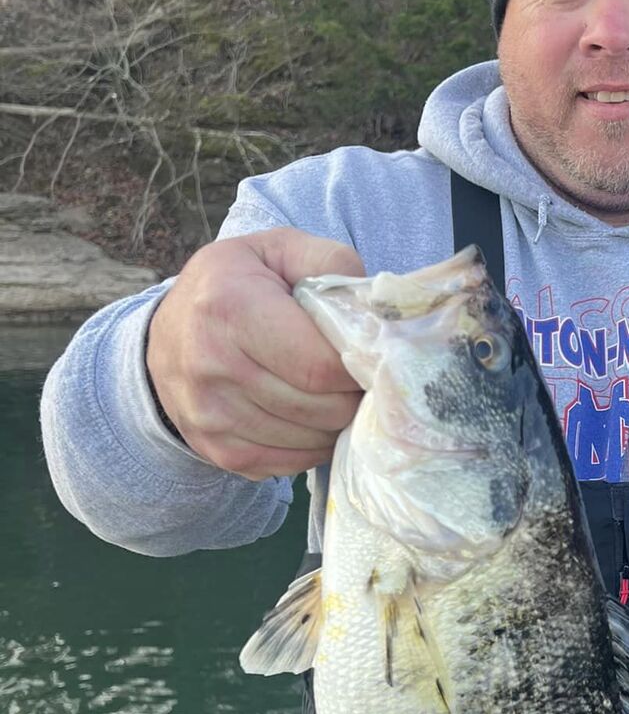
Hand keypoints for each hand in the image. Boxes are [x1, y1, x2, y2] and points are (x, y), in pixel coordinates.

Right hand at [146, 228, 365, 479]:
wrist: (168, 333)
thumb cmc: (236, 285)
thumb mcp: (277, 250)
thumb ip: (330, 264)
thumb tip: (374, 312)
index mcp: (231, 308)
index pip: (322, 365)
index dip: (360, 366)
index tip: (369, 355)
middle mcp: (213, 367)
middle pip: (323, 409)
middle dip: (353, 396)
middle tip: (356, 377)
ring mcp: (211, 417)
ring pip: (313, 441)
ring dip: (336, 422)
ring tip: (331, 392)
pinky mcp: (218, 452)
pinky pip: (292, 463)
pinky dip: (313, 444)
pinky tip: (308, 415)